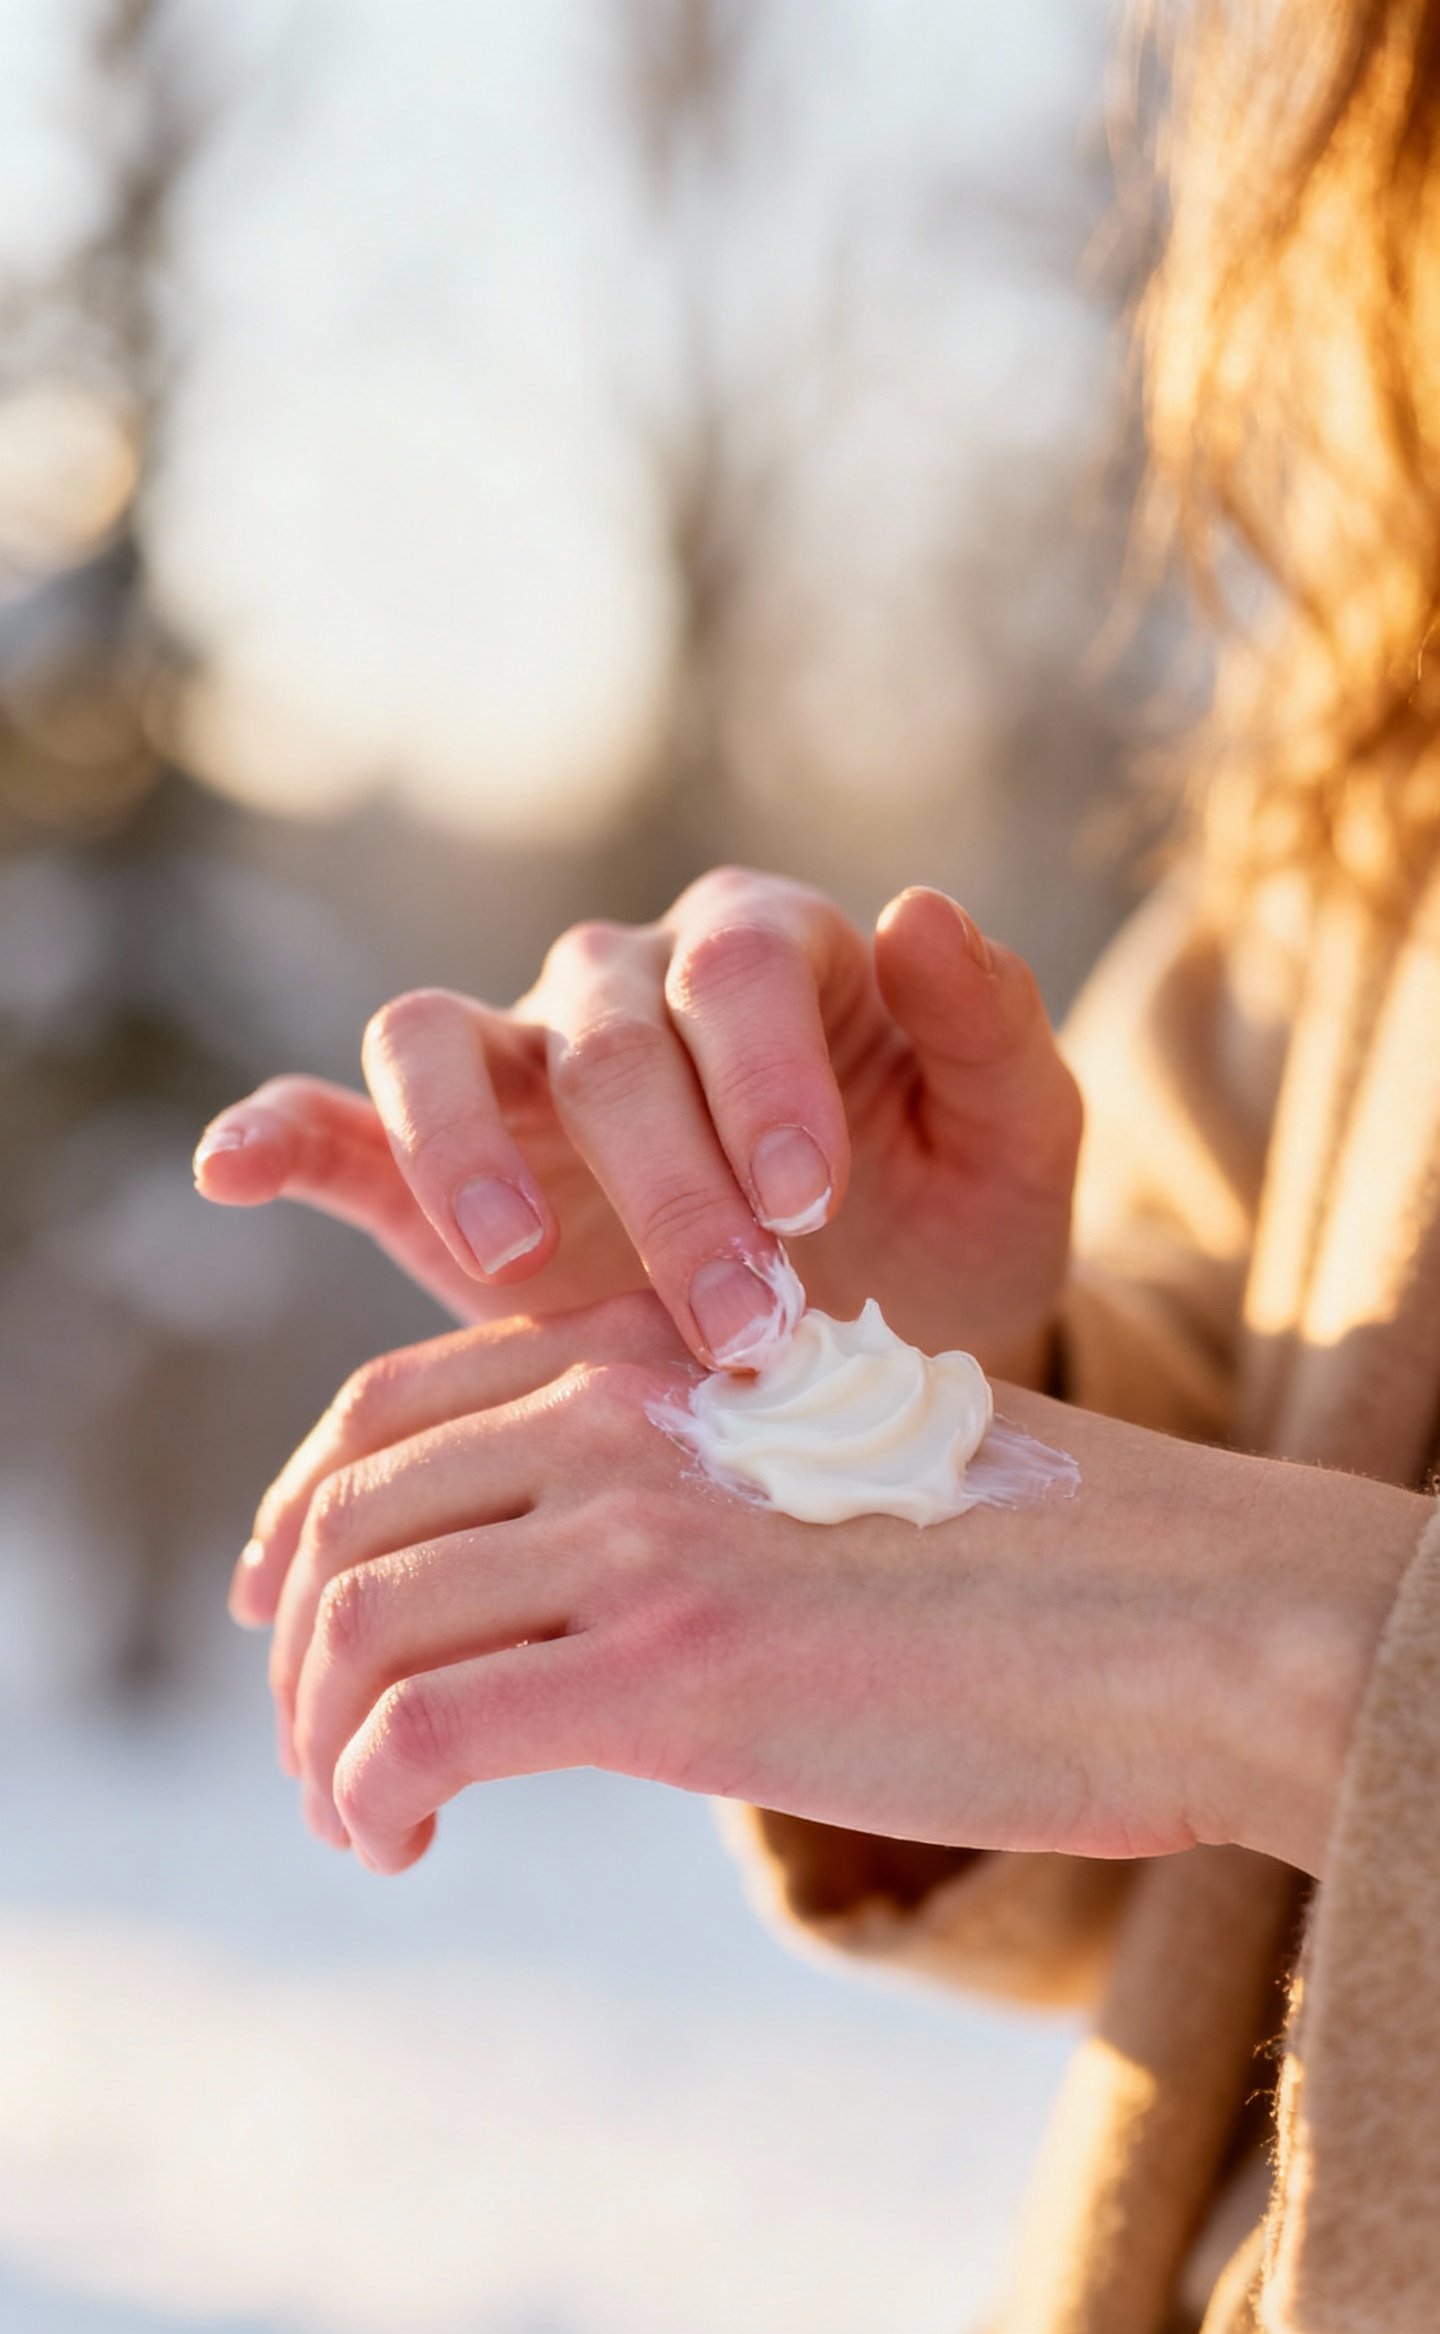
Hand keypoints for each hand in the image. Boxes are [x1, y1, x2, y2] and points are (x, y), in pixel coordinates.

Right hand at [194, 866, 1080, 1377]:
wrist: (880, 1337)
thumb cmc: (953, 1224)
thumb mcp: (1016, 1145)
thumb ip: (989, 1030)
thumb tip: (920, 906)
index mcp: (764, 956)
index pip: (733, 970)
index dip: (762, 1077)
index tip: (810, 1204)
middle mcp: (625, 988)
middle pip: (602, 1034)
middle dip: (667, 1181)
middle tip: (736, 1321)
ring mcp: (520, 1073)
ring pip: (437, 1040)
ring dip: (468, 1148)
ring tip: (515, 1261)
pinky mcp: (435, 1170)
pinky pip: (340, 1127)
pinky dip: (282, 1135)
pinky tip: (233, 1169)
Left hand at [239, 1294, 1423, 1881]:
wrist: (1191, 1616)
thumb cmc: (1050, 1567)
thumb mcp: (839, 1475)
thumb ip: (707, 1495)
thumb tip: (614, 1616)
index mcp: (659, 1350)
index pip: (392, 1407)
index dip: (305, 1512)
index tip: (285, 1609)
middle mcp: (623, 1416)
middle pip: (350, 1515)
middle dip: (295, 1646)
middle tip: (319, 1753)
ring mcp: (639, 1534)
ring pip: (360, 1623)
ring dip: (319, 1741)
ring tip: (357, 1822)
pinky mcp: (667, 1671)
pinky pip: (416, 1729)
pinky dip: (365, 1796)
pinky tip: (398, 1846)